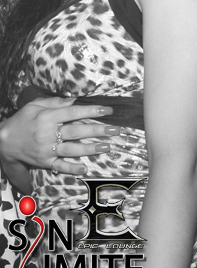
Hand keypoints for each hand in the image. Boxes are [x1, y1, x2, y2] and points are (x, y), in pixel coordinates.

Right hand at [0, 96, 117, 174]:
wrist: (5, 141)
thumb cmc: (23, 119)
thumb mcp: (36, 105)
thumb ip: (55, 101)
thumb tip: (75, 99)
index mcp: (47, 117)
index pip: (73, 112)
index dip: (92, 110)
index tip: (108, 110)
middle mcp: (48, 133)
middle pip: (77, 131)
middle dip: (98, 130)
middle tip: (115, 129)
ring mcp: (47, 149)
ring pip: (72, 149)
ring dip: (91, 148)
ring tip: (107, 146)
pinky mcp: (45, 162)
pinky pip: (60, 166)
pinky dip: (72, 168)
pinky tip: (85, 168)